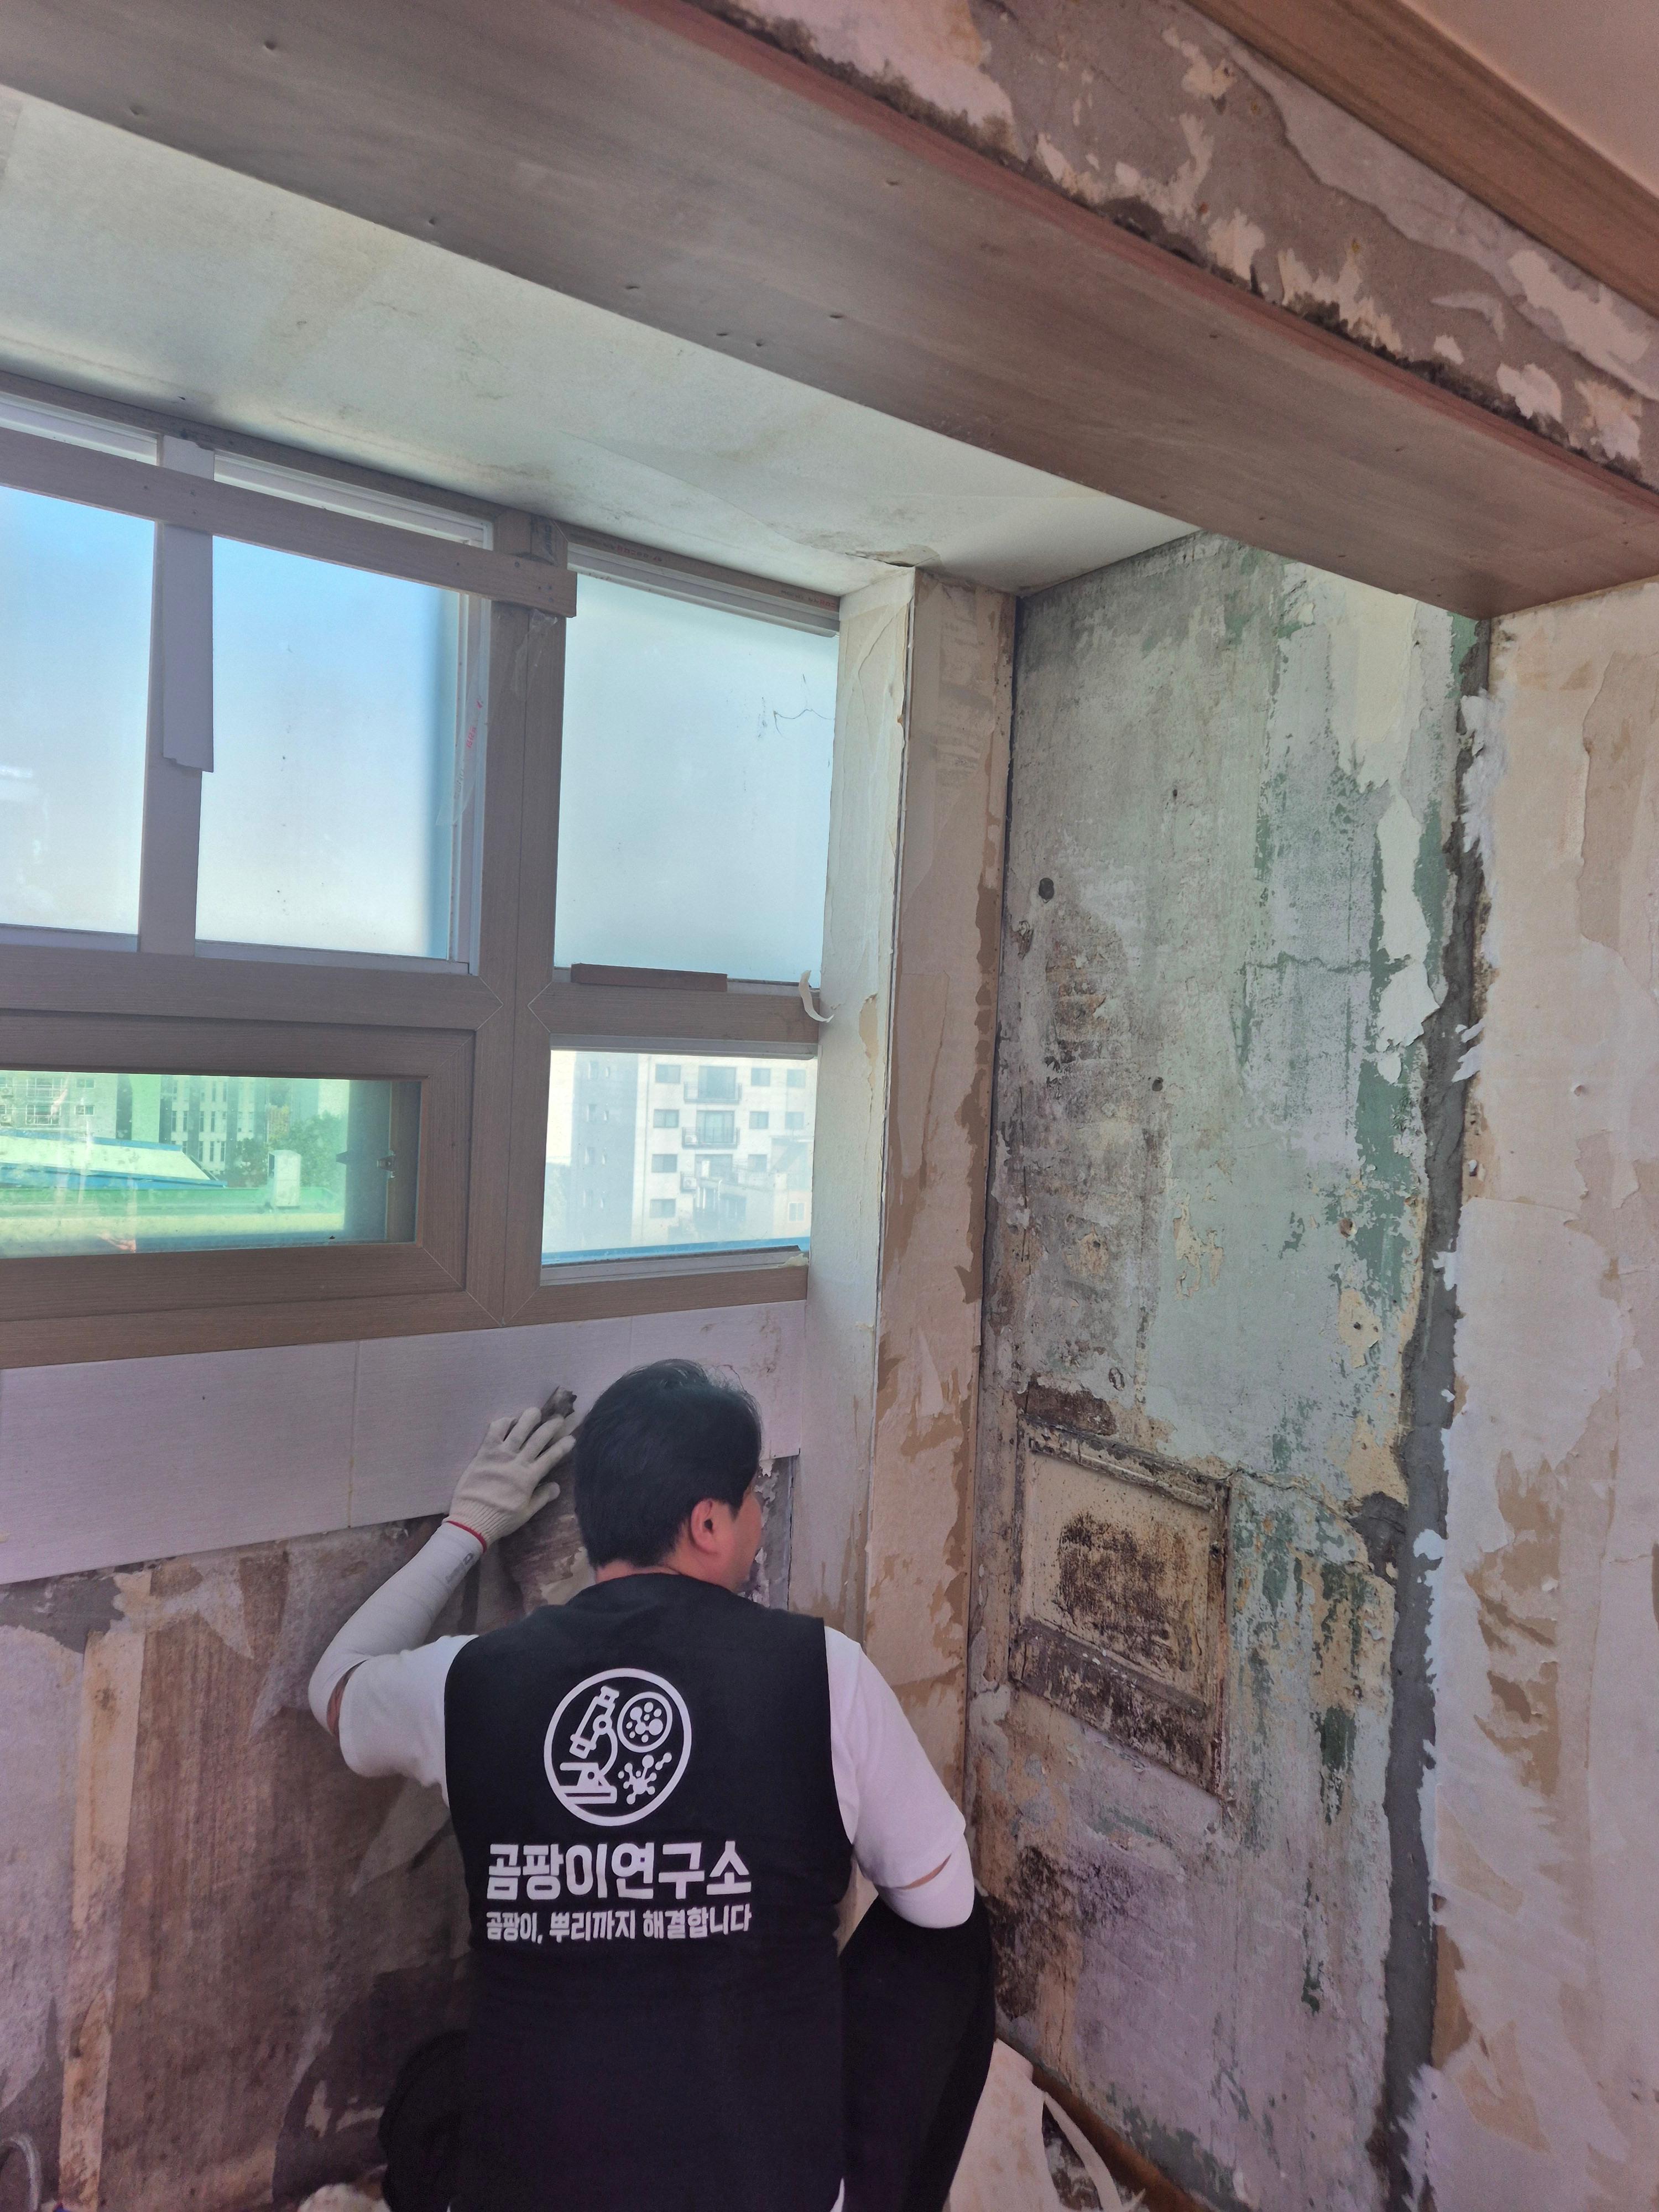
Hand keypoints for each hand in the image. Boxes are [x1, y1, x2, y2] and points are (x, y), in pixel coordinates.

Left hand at [447, 1400, 575, 1548]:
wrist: (472, 1521)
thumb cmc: (501, 1519)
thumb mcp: (526, 1513)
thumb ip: (542, 1497)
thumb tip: (557, 1486)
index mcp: (529, 1478)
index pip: (551, 1457)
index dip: (563, 1446)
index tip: (572, 1438)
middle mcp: (517, 1462)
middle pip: (538, 1439)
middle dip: (551, 1427)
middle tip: (558, 1418)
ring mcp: (500, 1456)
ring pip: (518, 1430)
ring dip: (529, 1418)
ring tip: (535, 1411)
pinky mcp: (484, 1453)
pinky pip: (494, 1432)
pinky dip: (502, 1423)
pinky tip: (508, 1420)